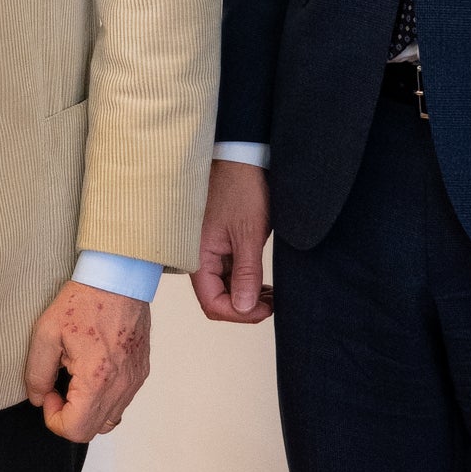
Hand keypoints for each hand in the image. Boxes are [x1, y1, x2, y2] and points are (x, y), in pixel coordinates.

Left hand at [24, 280, 152, 441]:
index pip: (75, 430)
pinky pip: (121, 402)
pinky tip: (91, 372)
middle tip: (57, 387)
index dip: (53, 418)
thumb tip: (37, 398)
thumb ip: (37, 372)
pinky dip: (103, 399)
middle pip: (92, 430)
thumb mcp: (46, 332)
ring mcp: (135, 380)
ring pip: (109, 420)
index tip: (48, 392)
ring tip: (74, 380)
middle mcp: (121, 386)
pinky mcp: (141, 372)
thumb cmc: (83, 301)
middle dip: (68, 416)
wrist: (119, 278)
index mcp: (97, 379)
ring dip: (87, 411)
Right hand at [193, 159, 272, 323]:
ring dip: (246, 296)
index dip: (239, 313)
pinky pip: (228, 273)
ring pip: (224, 288)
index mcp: (198, 256)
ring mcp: (209, 251)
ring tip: (272, 295)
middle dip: (244, 307)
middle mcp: (199, 257)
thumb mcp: (248, 233)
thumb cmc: (240, 188)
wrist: (240, 157)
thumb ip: (246, 273)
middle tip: (272, 304)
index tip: (266, 309)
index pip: (213, 303)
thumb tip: (242, 308)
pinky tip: (263, 283)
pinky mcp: (219, 244)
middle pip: (217, 299)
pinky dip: (245, 281)